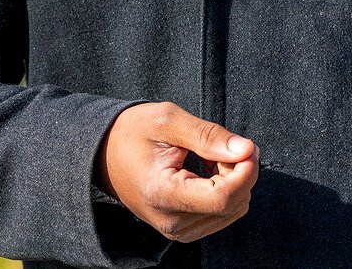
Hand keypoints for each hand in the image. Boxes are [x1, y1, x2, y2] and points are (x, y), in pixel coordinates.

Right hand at [96, 101, 258, 242]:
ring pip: (233, 210)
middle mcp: (170, 222)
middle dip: (241, 172)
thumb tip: (246, 150)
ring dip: (234, 181)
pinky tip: (207, 170)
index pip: (224, 197)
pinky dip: (226, 190)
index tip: (246, 146)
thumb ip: (209, 136)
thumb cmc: (133, 131)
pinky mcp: (183, 230)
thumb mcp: (168, 120)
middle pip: (232, 204)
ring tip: (210, 157)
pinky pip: (222, 213)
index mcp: (163, 194)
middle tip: (221, 144)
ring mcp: (176, 230)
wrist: (104, 153)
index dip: (246, 171)